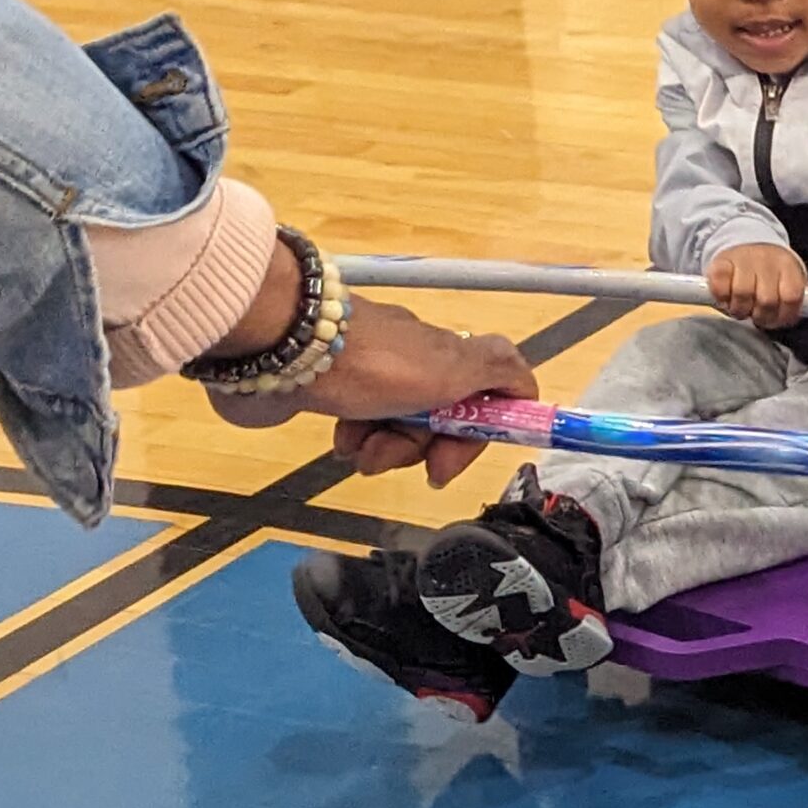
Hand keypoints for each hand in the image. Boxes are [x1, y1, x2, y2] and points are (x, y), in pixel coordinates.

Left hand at [204, 299, 537, 486]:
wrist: (281, 347)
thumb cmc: (372, 363)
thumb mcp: (449, 365)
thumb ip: (497, 371)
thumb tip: (526, 383)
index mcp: (450, 358)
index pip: (488, 401)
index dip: (476, 436)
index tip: (448, 461)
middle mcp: (418, 367)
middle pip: (442, 424)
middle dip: (418, 449)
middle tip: (390, 456)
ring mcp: (375, 380)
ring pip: (398, 432)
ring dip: (383, 450)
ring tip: (357, 447)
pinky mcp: (337, 393)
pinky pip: (360, 430)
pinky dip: (354, 441)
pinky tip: (339, 438)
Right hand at [706, 243, 807, 329]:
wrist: (745, 243)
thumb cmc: (770, 272)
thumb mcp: (789, 279)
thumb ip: (793, 298)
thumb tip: (793, 317)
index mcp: (789, 266)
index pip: (792, 296)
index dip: (783, 315)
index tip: (775, 320)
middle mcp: (767, 260)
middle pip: (767, 300)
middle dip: (760, 315)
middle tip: (755, 314)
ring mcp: (743, 259)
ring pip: (742, 295)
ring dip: (740, 309)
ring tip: (740, 308)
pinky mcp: (720, 262)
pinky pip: (720, 287)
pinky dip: (721, 299)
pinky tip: (726, 298)